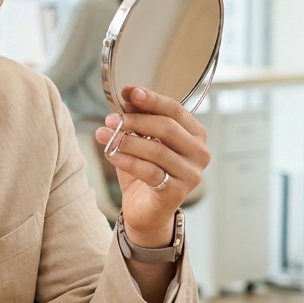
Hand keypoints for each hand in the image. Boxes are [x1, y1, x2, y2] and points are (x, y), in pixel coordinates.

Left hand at [95, 86, 209, 247]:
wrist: (146, 210)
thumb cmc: (145, 172)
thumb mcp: (140, 140)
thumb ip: (138, 119)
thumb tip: (128, 95)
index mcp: (195, 135)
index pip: (175, 110)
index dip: (151, 99)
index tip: (129, 92)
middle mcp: (199, 153)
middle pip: (167, 128)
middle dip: (135, 121)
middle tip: (111, 119)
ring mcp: (191, 174)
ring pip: (157, 150)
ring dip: (126, 140)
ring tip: (104, 135)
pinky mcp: (177, 192)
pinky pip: (149, 171)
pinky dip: (127, 160)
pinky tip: (111, 154)